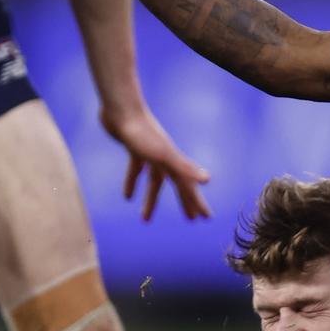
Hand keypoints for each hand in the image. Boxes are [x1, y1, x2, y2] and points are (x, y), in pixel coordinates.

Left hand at [101, 106, 211, 220]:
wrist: (121, 109)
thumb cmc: (142, 133)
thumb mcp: (163, 155)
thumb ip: (184, 167)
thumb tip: (208, 180)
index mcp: (173, 162)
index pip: (189, 187)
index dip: (197, 203)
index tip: (206, 218)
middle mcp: (165, 158)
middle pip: (178, 185)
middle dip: (185, 202)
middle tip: (191, 220)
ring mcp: (150, 153)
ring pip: (155, 181)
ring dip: (152, 199)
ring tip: (145, 219)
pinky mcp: (135, 149)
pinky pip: (136, 170)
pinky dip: (133, 183)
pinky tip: (127, 196)